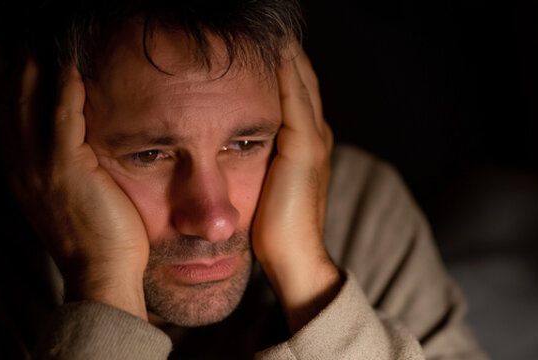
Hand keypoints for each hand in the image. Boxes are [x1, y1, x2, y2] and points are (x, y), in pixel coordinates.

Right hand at [2, 55, 149, 319]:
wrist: (102, 272)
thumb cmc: (95, 240)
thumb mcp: (66, 200)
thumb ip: (61, 172)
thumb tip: (72, 147)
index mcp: (20, 180)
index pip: (7, 125)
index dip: (11, 93)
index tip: (22, 66)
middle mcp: (22, 172)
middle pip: (10, 109)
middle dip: (18, 74)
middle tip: (30, 46)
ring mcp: (40, 171)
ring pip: (29, 108)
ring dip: (35, 73)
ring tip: (45, 47)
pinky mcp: (65, 169)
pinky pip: (62, 118)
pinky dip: (65, 91)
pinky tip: (71, 69)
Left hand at [252, 42, 339, 331]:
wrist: (294, 260)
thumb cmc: (271, 232)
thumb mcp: (259, 186)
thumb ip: (250, 161)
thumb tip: (221, 147)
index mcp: (306, 143)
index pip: (294, 88)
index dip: (278, 62)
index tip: (255, 39)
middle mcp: (316, 134)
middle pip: (301, 75)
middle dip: (282, 49)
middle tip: (260, 26)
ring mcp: (314, 139)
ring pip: (300, 79)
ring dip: (283, 51)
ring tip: (266, 29)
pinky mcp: (305, 148)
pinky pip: (294, 96)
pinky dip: (283, 70)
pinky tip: (268, 50)